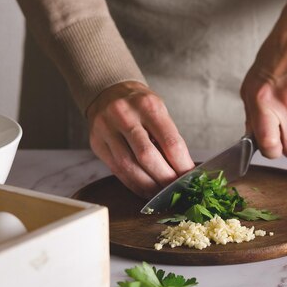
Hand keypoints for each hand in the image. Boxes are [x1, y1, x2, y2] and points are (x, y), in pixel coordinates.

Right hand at [87, 81, 193, 197]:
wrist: (109, 92)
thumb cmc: (140, 106)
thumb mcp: (159, 111)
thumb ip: (169, 138)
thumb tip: (184, 170)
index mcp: (148, 105)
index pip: (170, 142)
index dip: (181, 165)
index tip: (190, 178)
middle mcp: (124, 115)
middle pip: (147, 156)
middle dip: (164, 178)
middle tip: (176, 190)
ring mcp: (107, 129)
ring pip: (129, 166)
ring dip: (148, 185)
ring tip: (161, 194)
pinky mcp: (97, 143)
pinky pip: (116, 170)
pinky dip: (133, 184)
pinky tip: (145, 190)